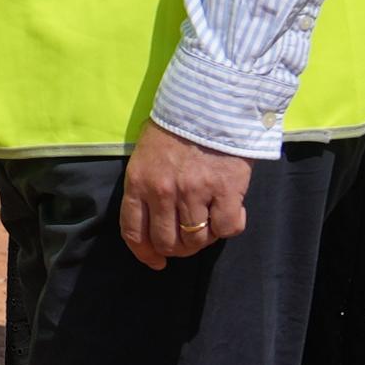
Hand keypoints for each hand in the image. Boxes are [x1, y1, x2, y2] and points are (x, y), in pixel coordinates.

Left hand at [115, 125, 257, 270]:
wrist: (211, 103)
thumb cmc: (177, 128)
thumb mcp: (147, 155)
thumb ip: (146, 187)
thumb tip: (153, 224)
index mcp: (138, 183)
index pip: (134, 232)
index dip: (145, 253)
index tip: (155, 261)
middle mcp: (163, 192)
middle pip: (167, 242)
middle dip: (177, 249)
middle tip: (188, 241)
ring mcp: (194, 192)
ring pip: (196, 239)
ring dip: (203, 240)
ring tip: (209, 225)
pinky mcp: (225, 191)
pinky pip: (227, 228)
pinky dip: (229, 227)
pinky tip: (230, 212)